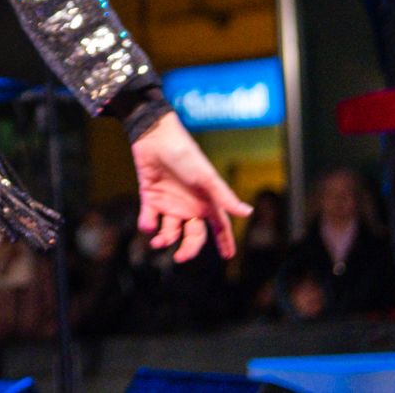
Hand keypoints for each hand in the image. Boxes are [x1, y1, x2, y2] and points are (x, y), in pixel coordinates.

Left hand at [131, 111, 251, 261]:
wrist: (154, 137)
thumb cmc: (185, 154)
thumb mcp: (206, 178)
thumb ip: (224, 197)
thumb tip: (247, 213)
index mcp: (206, 202)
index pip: (219, 227)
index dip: (224, 241)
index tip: (229, 256)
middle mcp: (189, 205)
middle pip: (192, 235)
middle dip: (187, 249)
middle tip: (180, 258)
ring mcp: (169, 202)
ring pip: (169, 230)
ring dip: (164, 239)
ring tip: (158, 242)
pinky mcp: (150, 196)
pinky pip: (149, 218)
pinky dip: (147, 225)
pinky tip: (148, 224)